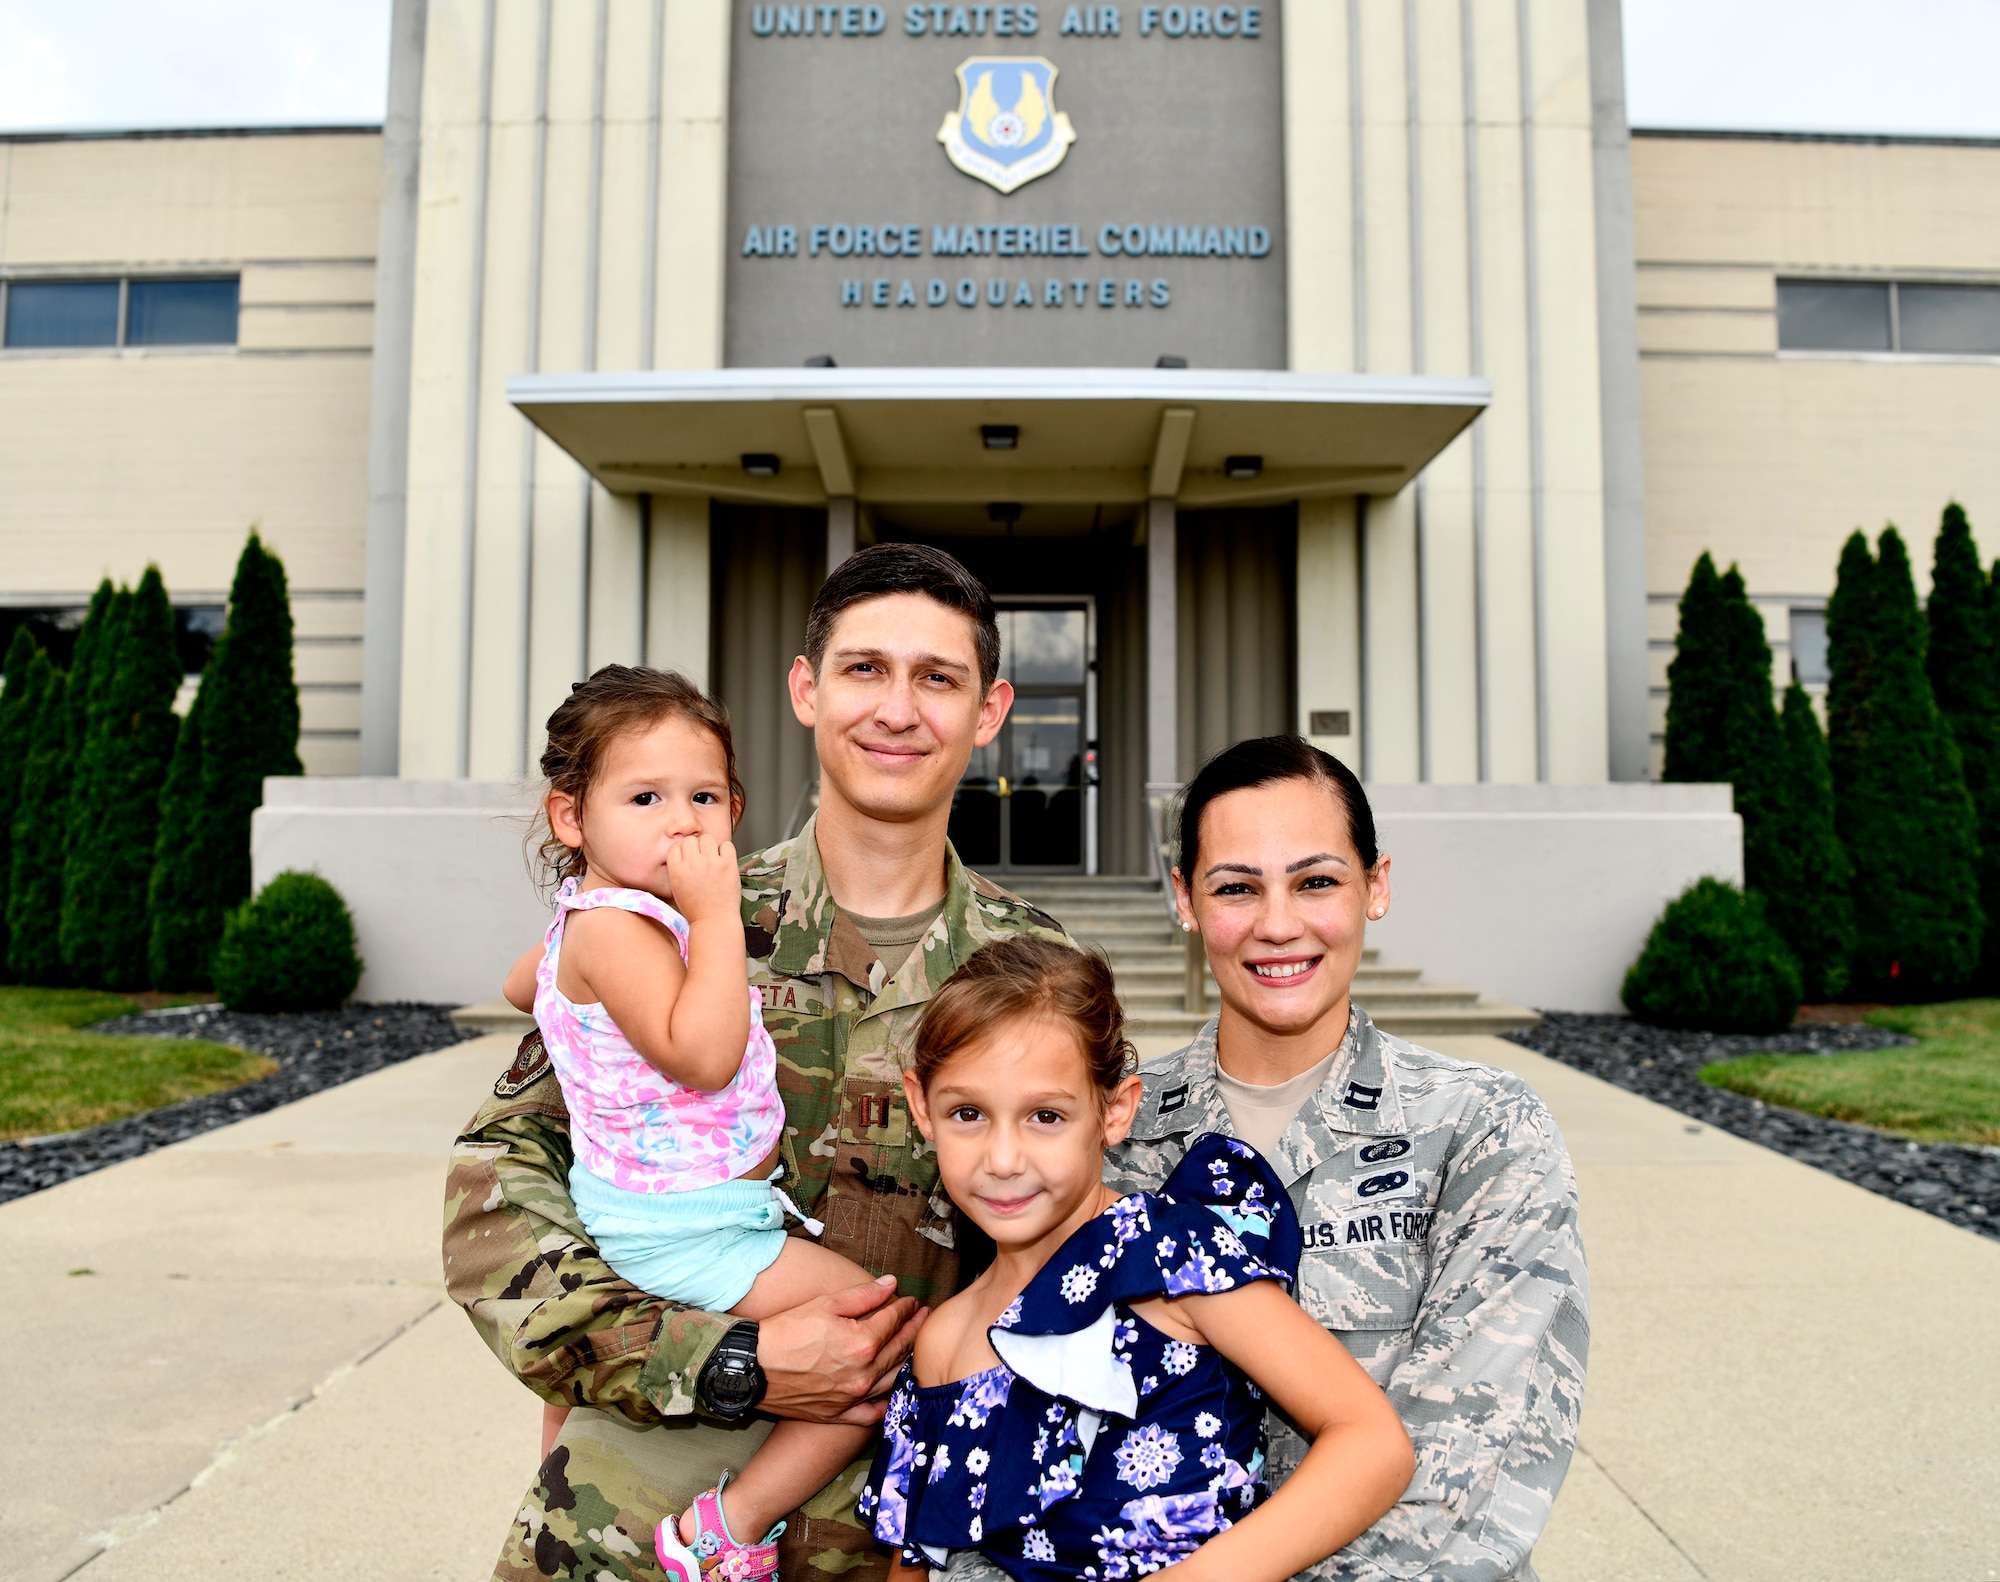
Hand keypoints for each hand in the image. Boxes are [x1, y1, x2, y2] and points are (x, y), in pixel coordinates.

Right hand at [665, 832, 741, 924]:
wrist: (714, 921)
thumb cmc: (696, 907)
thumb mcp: (677, 888)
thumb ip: (678, 868)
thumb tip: (685, 850)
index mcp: (677, 870)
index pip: (676, 846)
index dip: (683, 851)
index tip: (689, 859)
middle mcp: (692, 864)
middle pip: (691, 840)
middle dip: (696, 848)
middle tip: (702, 860)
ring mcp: (711, 863)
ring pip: (708, 838)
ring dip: (710, 847)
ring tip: (713, 860)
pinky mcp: (728, 865)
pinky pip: (726, 845)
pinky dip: (725, 850)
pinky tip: (723, 861)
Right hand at [757, 1275, 925, 1425]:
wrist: (751, 1368)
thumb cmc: (785, 1331)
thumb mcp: (825, 1304)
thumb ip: (863, 1295)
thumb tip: (891, 1284)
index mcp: (862, 1343)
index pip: (893, 1321)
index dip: (905, 1308)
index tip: (912, 1301)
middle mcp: (863, 1374)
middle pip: (898, 1350)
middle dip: (913, 1331)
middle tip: (923, 1319)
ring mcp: (852, 1398)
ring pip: (892, 1381)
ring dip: (906, 1362)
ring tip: (913, 1348)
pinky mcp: (838, 1415)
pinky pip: (871, 1413)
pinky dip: (886, 1403)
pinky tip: (893, 1393)